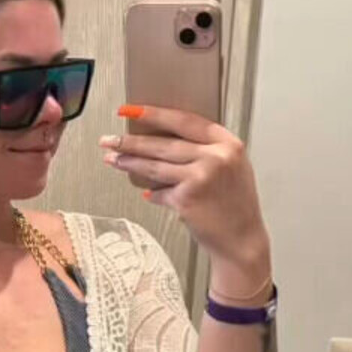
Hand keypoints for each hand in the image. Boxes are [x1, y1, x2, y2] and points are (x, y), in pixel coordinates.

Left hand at [100, 104, 269, 267]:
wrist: (241, 240)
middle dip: (131, 141)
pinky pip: (159, 192)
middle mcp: (215, 157)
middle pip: (163, 143)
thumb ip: (205, 152)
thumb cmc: (235, 206)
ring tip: (112, 158)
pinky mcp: (186, 199)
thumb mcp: (231, 168)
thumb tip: (165, 144)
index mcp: (227, 143)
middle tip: (109, 139)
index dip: (155, 114)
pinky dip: (152, 194)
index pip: (184, 120)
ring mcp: (200, 178)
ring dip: (129, 162)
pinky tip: (145, 193)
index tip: (131, 111)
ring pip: (155, 166)